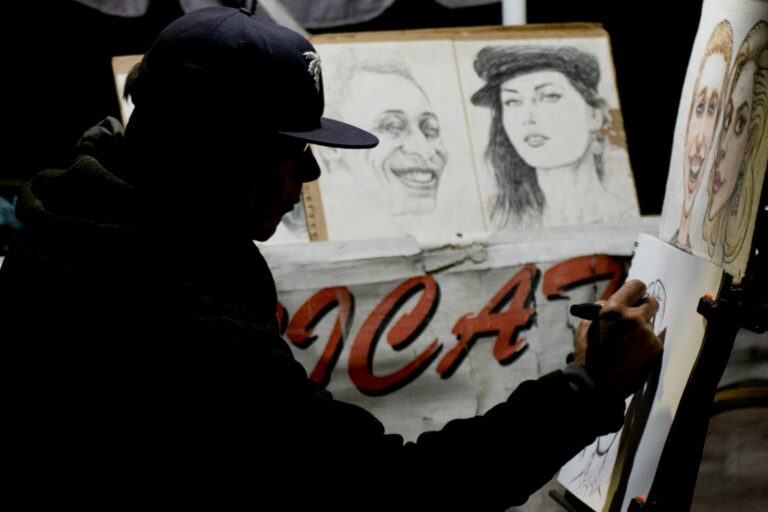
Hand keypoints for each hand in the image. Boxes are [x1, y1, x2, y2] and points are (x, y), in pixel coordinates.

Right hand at [575, 279, 663, 398]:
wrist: (598, 385)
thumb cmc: (588, 356)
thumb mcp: (585, 328)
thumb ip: (598, 312)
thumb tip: (607, 303)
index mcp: (613, 310)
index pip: (637, 286)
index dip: (636, 292)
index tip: (635, 297)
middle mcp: (633, 318)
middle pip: (652, 301)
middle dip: (645, 308)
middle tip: (638, 316)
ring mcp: (646, 333)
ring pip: (651, 323)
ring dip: (643, 329)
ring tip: (629, 344)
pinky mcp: (655, 348)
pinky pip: (653, 339)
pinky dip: (646, 345)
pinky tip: (634, 354)